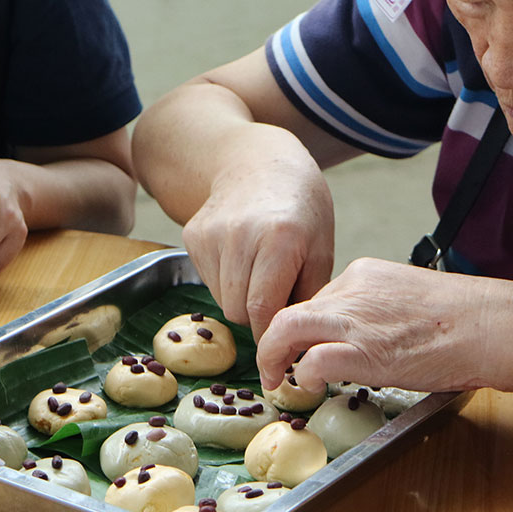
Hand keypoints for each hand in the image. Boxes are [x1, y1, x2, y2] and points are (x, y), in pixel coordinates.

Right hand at [181, 149, 333, 341]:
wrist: (258, 163)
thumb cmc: (301, 210)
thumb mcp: (321, 249)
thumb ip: (309, 296)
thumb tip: (298, 342)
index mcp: (279, 240)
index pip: (264, 309)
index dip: (271, 336)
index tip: (281, 348)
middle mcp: (239, 235)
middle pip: (238, 310)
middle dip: (258, 316)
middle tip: (276, 300)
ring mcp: (211, 235)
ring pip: (221, 299)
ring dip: (241, 299)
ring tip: (260, 274)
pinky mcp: (192, 236)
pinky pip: (208, 281)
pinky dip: (225, 282)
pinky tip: (241, 258)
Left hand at [254, 257, 512, 392]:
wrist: (493, 325)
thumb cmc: (468, 320)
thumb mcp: (412, 300)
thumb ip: (382, 311)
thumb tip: (370, 338)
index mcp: (366, 275)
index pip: (318, 299)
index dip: (305, 327)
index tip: (300, 346)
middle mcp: (352, 290)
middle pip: (292, 310)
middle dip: (275, 340)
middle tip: (272, 366)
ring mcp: (355, 320)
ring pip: (286, 328)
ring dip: (273, 357)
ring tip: (276, 380)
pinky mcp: (362, 351)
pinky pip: (310, 361)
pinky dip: (302, 375)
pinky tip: (309, 388)